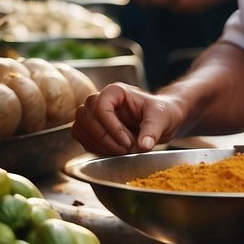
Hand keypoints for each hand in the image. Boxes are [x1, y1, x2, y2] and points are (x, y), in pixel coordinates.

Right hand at [72, 83, 187, 153]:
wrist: (162, 121)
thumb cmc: (163, 113)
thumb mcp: (162, 118)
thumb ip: (153, 130)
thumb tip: (144, 146)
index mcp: (116, 91)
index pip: (101, 106)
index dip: (112, 127)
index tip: (128, 142)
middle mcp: (101, 99)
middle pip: (87, 117)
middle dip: (105, 138)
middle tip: (126, 149)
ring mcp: (94, 113)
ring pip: (81, 127)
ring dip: (99, 144)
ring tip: (122, 151)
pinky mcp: (91, 128)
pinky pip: (82, 137)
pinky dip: (94, 148)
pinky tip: (112, 152)